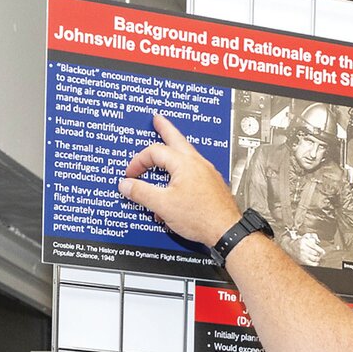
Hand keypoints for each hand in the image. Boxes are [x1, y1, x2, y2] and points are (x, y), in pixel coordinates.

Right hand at [118, 113, 241, 247]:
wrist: (226, 231)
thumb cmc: (201, 217)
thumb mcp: (164, 205)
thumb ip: (142, 193)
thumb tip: (126, 185)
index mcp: (183, 163)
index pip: (155, 152)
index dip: (139, 161)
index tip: (130, 174)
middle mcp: (197, 163)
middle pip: (177, 139)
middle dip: (165, 129)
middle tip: (157, 120)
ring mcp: (207, 173)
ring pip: (186, 155)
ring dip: (173, 151)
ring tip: (166, 149)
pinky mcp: (213, 185)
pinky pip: (194, 172)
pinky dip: (182, 173)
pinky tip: (177, 184)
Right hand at [296, 233, 323, 266]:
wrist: (290, 247)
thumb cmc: (299, 242)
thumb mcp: (305, 236)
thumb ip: (312, 236)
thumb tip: (318, 240)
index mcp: (304, 242)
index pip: (314, 246)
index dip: (320, 250)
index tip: (323, 252)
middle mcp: (303, 249)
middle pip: (314, 253)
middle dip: (318, 254)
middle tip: (320, 254)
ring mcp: (302, 255)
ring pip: (313, 258)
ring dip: (317, 258)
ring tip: (318, 257)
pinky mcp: (302, 261)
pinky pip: (311, 264)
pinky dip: (315, 264)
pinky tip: (316, 262)